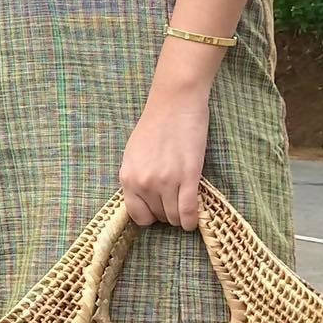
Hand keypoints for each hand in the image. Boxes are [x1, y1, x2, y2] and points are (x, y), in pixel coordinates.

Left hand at [119, 83, 209, 229]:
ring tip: (186, 203)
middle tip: (176, 198)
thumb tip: (145, 199)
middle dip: (168, 212)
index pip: (138, 215)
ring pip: (175, 218)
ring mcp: (166, 182)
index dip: (151, 215)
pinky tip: (195, 218)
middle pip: (159, 217)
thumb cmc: (155, 124)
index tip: (159, 207)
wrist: (175, 102)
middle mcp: (144, 183)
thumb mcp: (133, 154)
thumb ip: (136, 177)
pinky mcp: (188, 178)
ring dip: (182, 216)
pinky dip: (193, 220)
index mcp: (128, 177)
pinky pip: (189, 212)